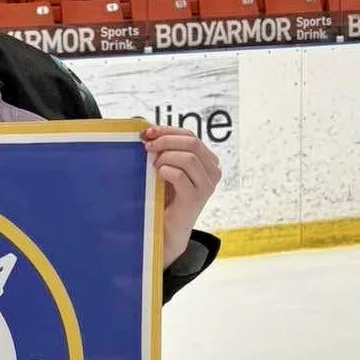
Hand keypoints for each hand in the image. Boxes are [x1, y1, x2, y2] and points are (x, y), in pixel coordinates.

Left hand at [142, 127, 221, 267]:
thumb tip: (148, 129)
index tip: (148, 132)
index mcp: (208, 161)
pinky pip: (180, 175)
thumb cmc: (165, 197)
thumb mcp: (168, 168)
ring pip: (188, 157)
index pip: (190, 135)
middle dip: (166, 140)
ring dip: (166, 156)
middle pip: (192, 142)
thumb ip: (166, 150)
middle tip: (147, 146)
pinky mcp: (196, 198)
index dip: (168, 130)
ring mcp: (206, 185)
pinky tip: (157, 175)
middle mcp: (212, 171)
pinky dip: (165, 171)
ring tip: (153, 165)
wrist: (166, 229)